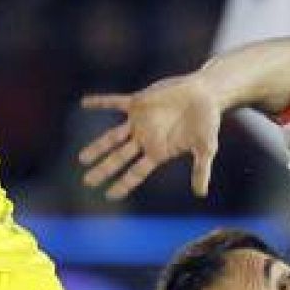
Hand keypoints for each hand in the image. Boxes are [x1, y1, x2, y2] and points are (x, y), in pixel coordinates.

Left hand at [78, 74, 221, 200]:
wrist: (205, 93)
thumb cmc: (207, 122)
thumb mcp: (206, 148)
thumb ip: (201, 170)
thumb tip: (201, 194)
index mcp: (158, 153)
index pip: (136, 173)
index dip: (123, 184)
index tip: (109, 196)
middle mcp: (145, 139)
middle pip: (119, 159)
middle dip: (104, 170)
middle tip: (87, 182)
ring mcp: (139, 122)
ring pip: (113, 137)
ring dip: (98, 147)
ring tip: (82, 159)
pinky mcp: (138, 103)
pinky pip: (116, 103)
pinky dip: (101, 102)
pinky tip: (84, 103)